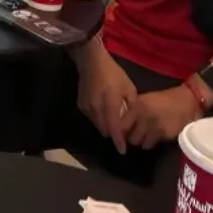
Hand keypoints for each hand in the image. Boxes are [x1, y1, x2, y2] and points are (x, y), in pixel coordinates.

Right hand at [75, 40, 137, 155]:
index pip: (114, 128)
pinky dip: (99, 120)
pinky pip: (91, 119)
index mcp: (110, 103)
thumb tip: (132, 119)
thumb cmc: (113, 73)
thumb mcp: (128, 87)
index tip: (123, 151)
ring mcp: (87, 108)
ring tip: (114, 124)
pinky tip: (104, 114)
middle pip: (105, 130)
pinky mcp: (81, 105)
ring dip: (106, 128)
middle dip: (113, 135)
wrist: (91, 61)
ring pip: (98, 125)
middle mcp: (96, 108)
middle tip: (122, 135)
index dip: (119, 141)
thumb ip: (130, 105)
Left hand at [122, 84, 202, 149]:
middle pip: (131, 137)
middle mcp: (145, 116)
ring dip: (142, 141)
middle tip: (135, 134)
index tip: (121, 133)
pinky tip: (156, 135)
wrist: (187, 100)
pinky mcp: (165, 135)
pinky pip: (151, 144)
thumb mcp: (145, 100)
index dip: (120, 131)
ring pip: (141, 143)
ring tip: (146, 134)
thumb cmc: (164, 99)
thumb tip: (120, 125)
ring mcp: (155, 127)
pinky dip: (152, 142)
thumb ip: (133, 111)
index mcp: (138, 105)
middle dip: (132, 137)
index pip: (121, 125)